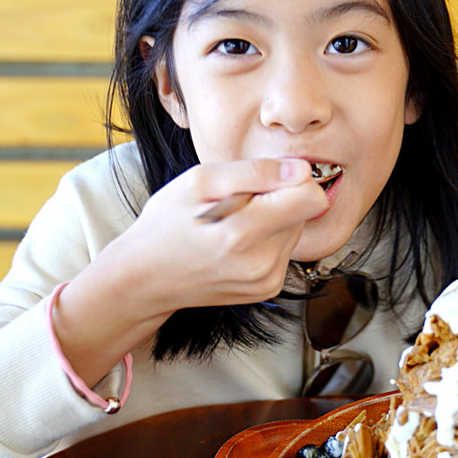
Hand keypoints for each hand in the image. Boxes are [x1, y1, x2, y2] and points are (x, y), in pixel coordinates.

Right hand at [52, 157, 327, 382]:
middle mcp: (262, 264)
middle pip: (305, 212)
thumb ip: (255, 172)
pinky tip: (237, 240)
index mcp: (243, 234)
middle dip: (279, 198)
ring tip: (233, 223)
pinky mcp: (268, 288)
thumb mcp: (199, 181)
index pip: (311, 198)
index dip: (293, 178)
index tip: (265, 179)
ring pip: (297, 229)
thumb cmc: (166, 223)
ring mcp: (266, 281)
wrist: (145, 277)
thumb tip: (301, 169)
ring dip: (273, 219)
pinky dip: (267, 239)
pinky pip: (286, 249)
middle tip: (237, 203)